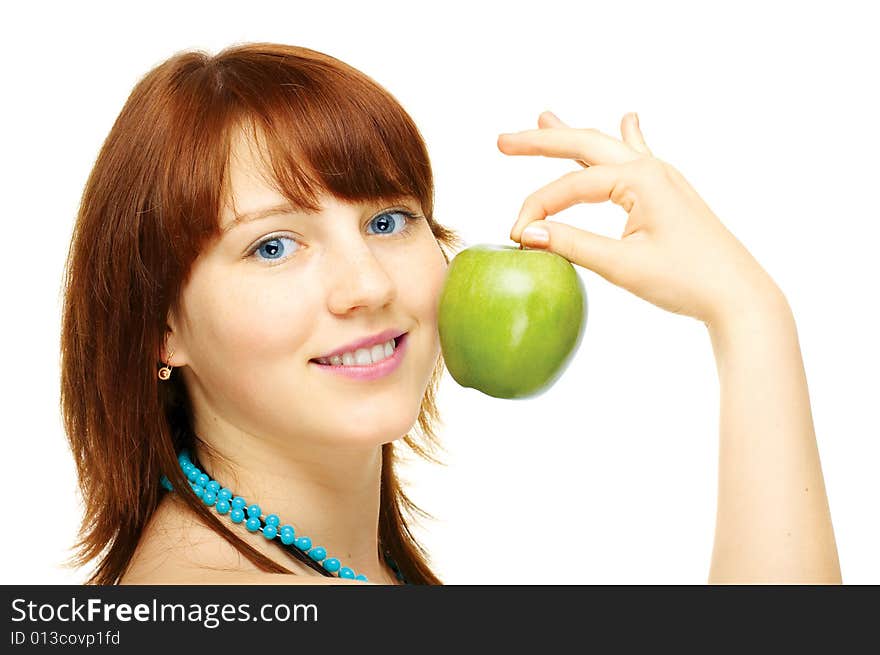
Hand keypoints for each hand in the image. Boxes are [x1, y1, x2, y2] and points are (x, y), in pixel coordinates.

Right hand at [497, 112, 782, 326]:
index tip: (516, 236)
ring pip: (607, 147)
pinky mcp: (668, 195)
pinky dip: (625, 138)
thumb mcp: (622, 266)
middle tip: (502, 141)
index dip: (537, 209)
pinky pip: (638, 156)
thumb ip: (572, 245)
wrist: (738, 296)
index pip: (570, 186)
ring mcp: (663, 179)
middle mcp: (651, 169)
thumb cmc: (686, 281)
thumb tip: (528, 234)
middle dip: (542, 142)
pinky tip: (628, 121)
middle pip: (584, 146)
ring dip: (573, 135)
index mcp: (640, 179)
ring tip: (545, 116)